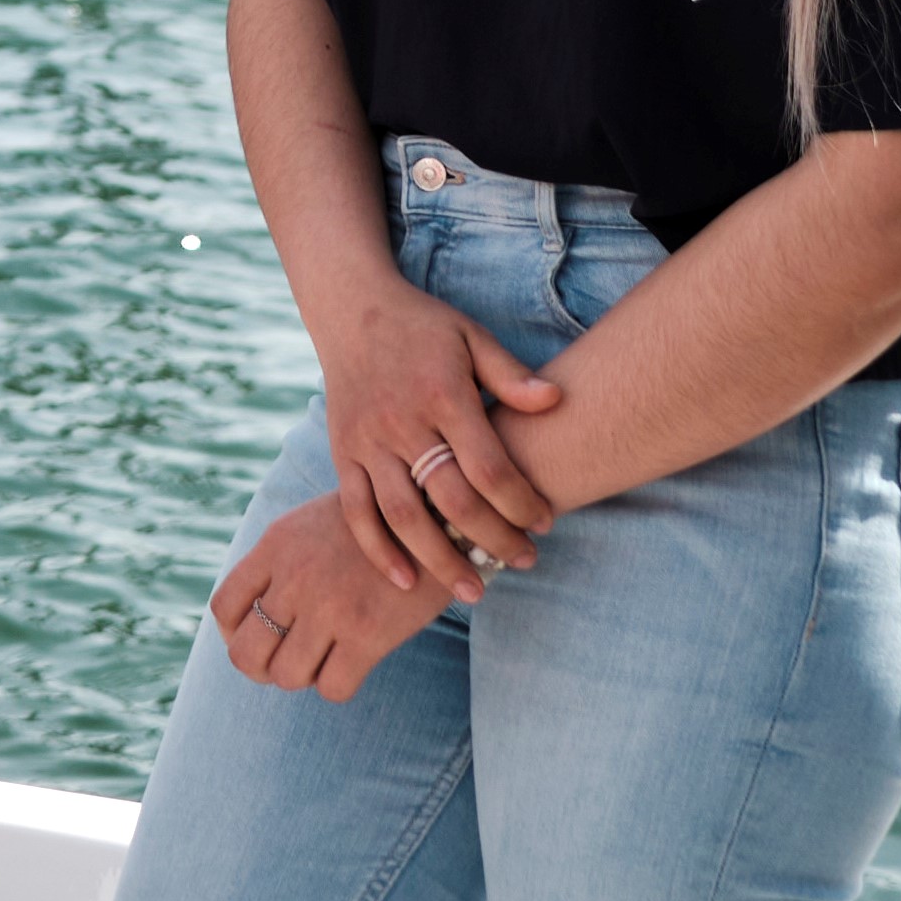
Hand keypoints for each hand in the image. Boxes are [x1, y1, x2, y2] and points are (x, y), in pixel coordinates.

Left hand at [211, 493, 455, 702]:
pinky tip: (350, 664)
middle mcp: (294, 577)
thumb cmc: (368, 527)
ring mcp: (329, 608)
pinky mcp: (368, 634)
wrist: (432, 518)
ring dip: (302, 676)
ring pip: (286, 676)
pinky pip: (333, 688)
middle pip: (246, 653)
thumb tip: (250, 611)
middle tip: (286, 660)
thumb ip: (274, 563)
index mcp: (274, 546)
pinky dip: (336, 684)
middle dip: (262, 667)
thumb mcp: (306, 526)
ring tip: (321, 659)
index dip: (235, 634)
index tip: (257, 637)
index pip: (223, 608)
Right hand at [313, 272, 561, 595]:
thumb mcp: (471, 336)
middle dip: (493, 539)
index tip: (545, 522)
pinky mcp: (343, 452)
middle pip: (451, 499)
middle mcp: (401, 422)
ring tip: (473, 591)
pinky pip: (355, 509)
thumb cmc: (422, 327)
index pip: (488, 467)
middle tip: (523, 561)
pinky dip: (377, 549)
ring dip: (439, 559)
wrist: (350, 308)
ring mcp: (367, 440)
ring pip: (402, 514)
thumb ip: (510, 375)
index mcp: (441, 395)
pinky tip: (406, 580)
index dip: (520, 503)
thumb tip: (556, 400)